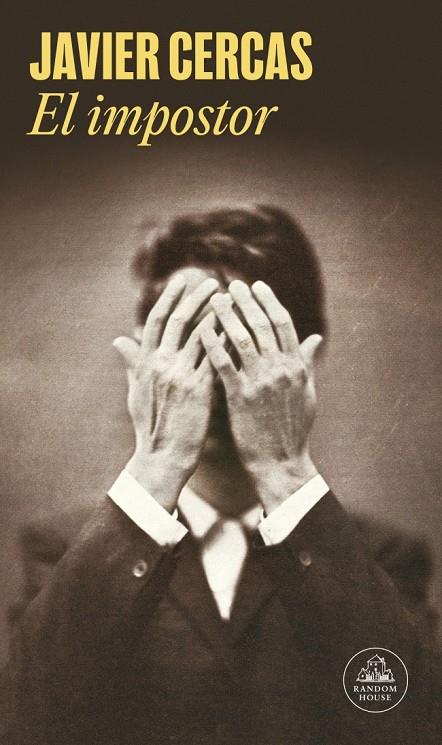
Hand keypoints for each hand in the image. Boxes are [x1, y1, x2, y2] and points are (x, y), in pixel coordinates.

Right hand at [113, 274, 218, 510]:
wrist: (160, 458)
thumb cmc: (149, 427)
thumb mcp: (135, 391)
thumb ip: (132, 363)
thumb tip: (120, 340)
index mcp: (145, 363)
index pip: (157, 321)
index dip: (170, 298)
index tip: (183, 280)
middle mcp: (160, 365)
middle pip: (180, 321)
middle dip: (196, 298)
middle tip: (211, 282)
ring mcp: (180, 376)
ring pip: (201, 336)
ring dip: (217, 314)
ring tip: (231, 299)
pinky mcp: (199, 390)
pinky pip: (216, 358)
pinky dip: (227, 341)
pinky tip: (240, 328)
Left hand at [200, 279, 321, 512]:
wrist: (281, 463)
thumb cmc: (293, 429)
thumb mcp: (307, 392)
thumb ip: (307, 362)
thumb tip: (313, 337)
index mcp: (296, 366)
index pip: (282, 324)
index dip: (269, 302)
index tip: (257, 287)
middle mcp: (280, 370)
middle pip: (261, 326)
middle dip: (246, 302)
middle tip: (232, 285)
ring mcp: (260, 383)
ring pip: (242, 340)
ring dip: (228, 317)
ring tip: (215, 299)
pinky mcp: (240, 398)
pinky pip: (224, 366)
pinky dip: (212, 345)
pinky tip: (201, 330)